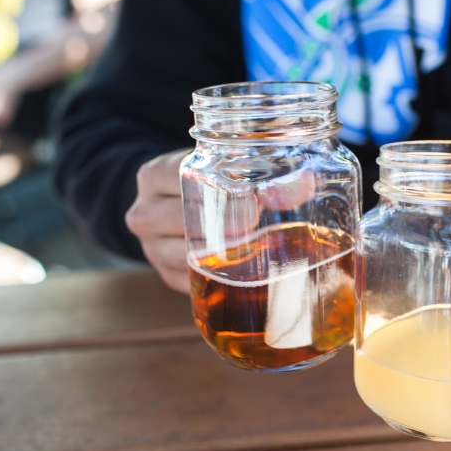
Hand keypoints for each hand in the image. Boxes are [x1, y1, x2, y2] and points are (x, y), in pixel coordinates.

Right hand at [126, 149, 317, 293]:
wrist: (174, 202)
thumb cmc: (208, 180)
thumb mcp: (224, 166)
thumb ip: (264, 172)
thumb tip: (305, 184)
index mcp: (154, 176)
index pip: (180, 179)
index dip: (218, 191)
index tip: (254, 206)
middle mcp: (145, 213)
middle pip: (182, 223)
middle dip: (224, 230)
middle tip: (258, 232)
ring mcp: (152, 248)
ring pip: (184, 259)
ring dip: (223, 260)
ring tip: (259, 256)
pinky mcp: (166, 275)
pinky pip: (190, 284)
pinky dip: (219, 283)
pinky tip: (246, 278)